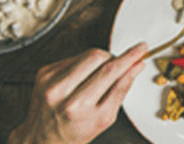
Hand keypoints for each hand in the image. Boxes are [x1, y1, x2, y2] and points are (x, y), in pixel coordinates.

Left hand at [8, 44, 147, 143]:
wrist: (42, 138)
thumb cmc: (74, 132)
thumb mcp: (104, 118)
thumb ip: (121, 89)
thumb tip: (136, 66)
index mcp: (78, 106)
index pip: (110, 71)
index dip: (129, 57)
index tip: (141, 48)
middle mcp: (60, 91)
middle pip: (97, 56)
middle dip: (112, 59)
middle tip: (116, 69)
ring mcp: (49, 80)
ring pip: (86, 54)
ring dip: (98, 61)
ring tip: (95, 79)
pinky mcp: (43, 72)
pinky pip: (73, 58)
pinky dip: (83, 65)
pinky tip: (80, 80)